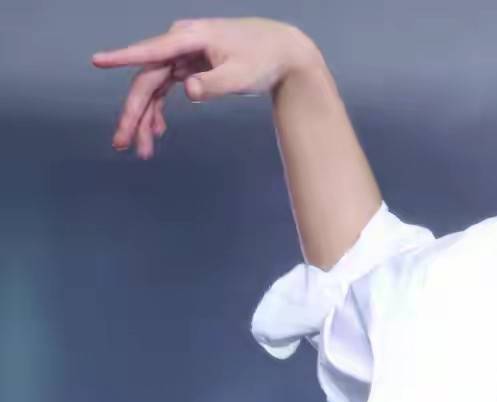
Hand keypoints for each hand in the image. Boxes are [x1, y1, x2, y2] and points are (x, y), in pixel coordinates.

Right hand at [90, 17, 319, 158]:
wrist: (282, 50)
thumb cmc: (263, 59)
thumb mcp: (241, 75)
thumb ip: (214, 84)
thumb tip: (188, 90)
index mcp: (188, 39)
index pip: (150, 52)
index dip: (122, 57)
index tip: (97, 61)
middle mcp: (179, 43)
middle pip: (147, 80)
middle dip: (134, 114)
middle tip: (123, 145)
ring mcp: (183, 55)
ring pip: (154, 87)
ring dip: (146, 118)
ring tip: (141, 150)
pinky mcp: (190, 65)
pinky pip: (166, 88)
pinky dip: (161, 110)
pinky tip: (158, 132)